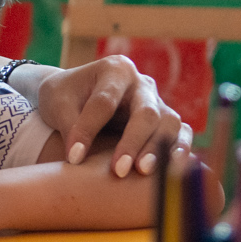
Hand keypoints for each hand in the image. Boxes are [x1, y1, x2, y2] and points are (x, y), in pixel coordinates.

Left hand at [37, 55, 192, 176]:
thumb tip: (77, 157)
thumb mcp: (58, 103)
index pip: (104, 102)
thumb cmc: (66, 96)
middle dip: (133, 142)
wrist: (76, 94)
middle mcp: (142, 84)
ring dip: (157, 149)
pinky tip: (174, 170)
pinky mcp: (166, 121)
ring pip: (168, 124)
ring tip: (144, 171)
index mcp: (114, 70)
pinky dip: (180, 150)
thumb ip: (68, 125)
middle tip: (119, 170)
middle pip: (146, 112)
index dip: (88, 130)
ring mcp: (158, 102)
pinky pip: (181, 134)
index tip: (73, 157)